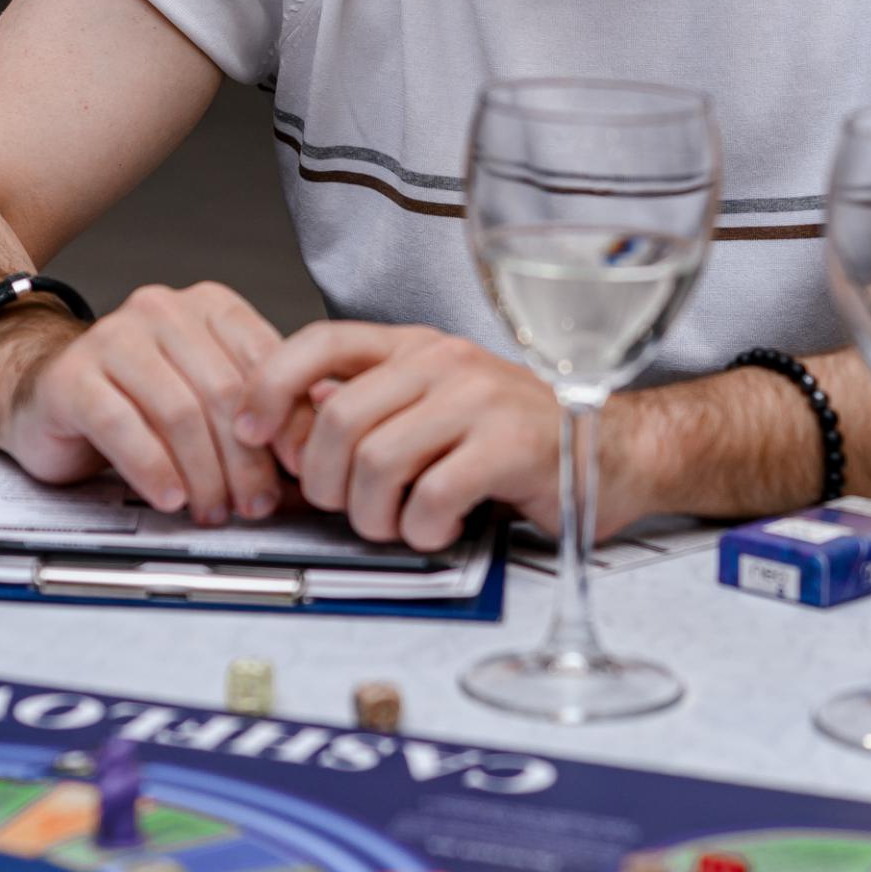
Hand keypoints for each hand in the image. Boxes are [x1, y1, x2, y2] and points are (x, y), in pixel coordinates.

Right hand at [0, 281, 290, 525]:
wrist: (41, 395)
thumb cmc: (134, 400)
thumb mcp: (205, 398)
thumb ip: (258, 412)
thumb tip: (311, 449)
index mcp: (207, 307)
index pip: (264, 361)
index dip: (286, 422)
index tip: (297, 469)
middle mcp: (161, 311)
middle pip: (223, 392)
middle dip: (245, 460)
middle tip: (255, 505)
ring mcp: (112, 338)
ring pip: (178, 411)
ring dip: (203, 474)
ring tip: (212, 510)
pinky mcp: (72, 377)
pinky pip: (123, 426)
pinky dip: (153, 470)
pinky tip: (169, 498)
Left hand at [238, 322, 649, 551]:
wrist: (619, 452)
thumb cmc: (519, 439)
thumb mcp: (438, 408)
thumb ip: (372, 408)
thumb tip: (292, 420)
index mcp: (417, 346)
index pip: (319, 342)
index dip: (269, 388)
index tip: (251, 434)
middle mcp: (446, 361)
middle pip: (338, 421)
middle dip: (325, 484)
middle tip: (354, 509)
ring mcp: (481, 400)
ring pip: (376, 463)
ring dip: (374, 516)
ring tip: (402, 524)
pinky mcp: (512, 446)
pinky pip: (431, 496)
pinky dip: (422, 529)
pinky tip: (443, 526)